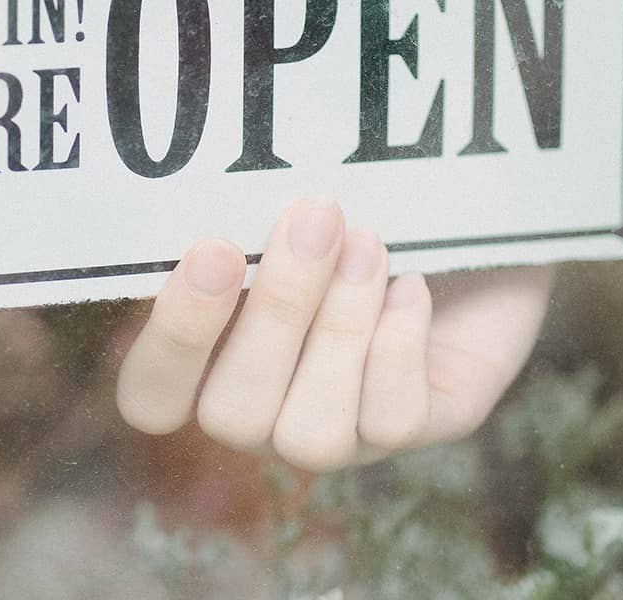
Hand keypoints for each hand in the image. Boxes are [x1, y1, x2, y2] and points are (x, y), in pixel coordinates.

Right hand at [114, 198, 554, 472]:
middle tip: (315, 218)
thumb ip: (242, 213)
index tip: (213, 249)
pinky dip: (400, 345)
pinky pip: (392, 421)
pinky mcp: (420, 424)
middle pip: (232, 417)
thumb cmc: (355, 194)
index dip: (173, 340)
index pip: (151, 398)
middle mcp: (265, 411)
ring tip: (370, 246)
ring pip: (311, 437)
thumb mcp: (288, 197)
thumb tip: (213, 186)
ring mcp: (342, 432)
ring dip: (340, 334)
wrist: (470, 205)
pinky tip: (412, 285)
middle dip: (276, 313)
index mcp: (209, 361)